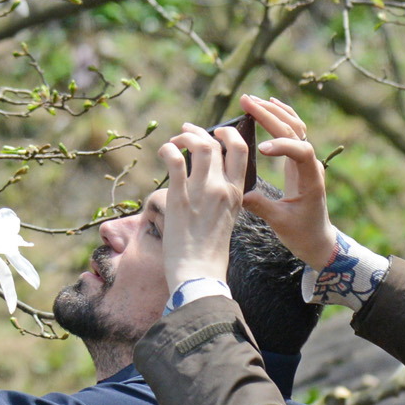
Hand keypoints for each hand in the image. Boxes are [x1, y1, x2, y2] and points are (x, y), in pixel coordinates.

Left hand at [158, 122, 249, 291]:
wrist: (199, 273)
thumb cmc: (209, 252)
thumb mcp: (226, 220)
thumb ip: (222, 199)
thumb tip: (209, 183)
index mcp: (237, 194)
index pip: (241, 151)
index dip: (230, 134)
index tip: (217, 131)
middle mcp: (222, 189)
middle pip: (216, 144)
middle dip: (199, 132)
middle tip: (186, 131)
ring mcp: (201, 192)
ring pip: (198, 147)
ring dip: (184, 137)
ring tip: (174, 141)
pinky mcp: (179, 198)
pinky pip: (175, 162)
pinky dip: (168, 150)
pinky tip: (164, 152)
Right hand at [237, 95, 340, 267]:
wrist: (318, 239)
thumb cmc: (302, 234)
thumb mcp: (280, 223)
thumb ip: (262, 207)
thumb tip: (238, 194)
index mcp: (311, 179)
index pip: (302, 150)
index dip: (283, 145)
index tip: (261, 149)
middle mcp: (311, 165)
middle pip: (294, 130)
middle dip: (270, 114)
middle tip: (246, 101)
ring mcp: (306, 161)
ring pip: (295, 126)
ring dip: (273, 111)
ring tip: (251, 100)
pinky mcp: (299, 161)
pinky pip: (293, 132)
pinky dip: (281, 116)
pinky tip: (269, 104)